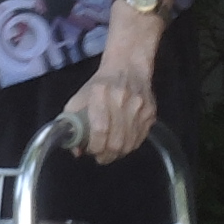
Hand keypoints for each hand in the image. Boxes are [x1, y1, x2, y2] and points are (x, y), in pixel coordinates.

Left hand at [63, 42, 159, 162]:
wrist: (128, 67)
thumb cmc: (100, 84)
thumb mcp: (80, 97)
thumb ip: (72, 123)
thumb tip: (76, 150)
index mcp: (100, 92)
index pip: (100, 129)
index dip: (94, 146)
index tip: (90, 151)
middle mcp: (122, 99)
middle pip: (116, 141)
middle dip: (105, 155)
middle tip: (99, 156)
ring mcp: (140, 107)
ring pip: (129, 144)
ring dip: (117, 154)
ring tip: (109, 152)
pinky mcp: (151, 113)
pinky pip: (140, 139)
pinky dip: (129, 147)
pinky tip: (122, 144)